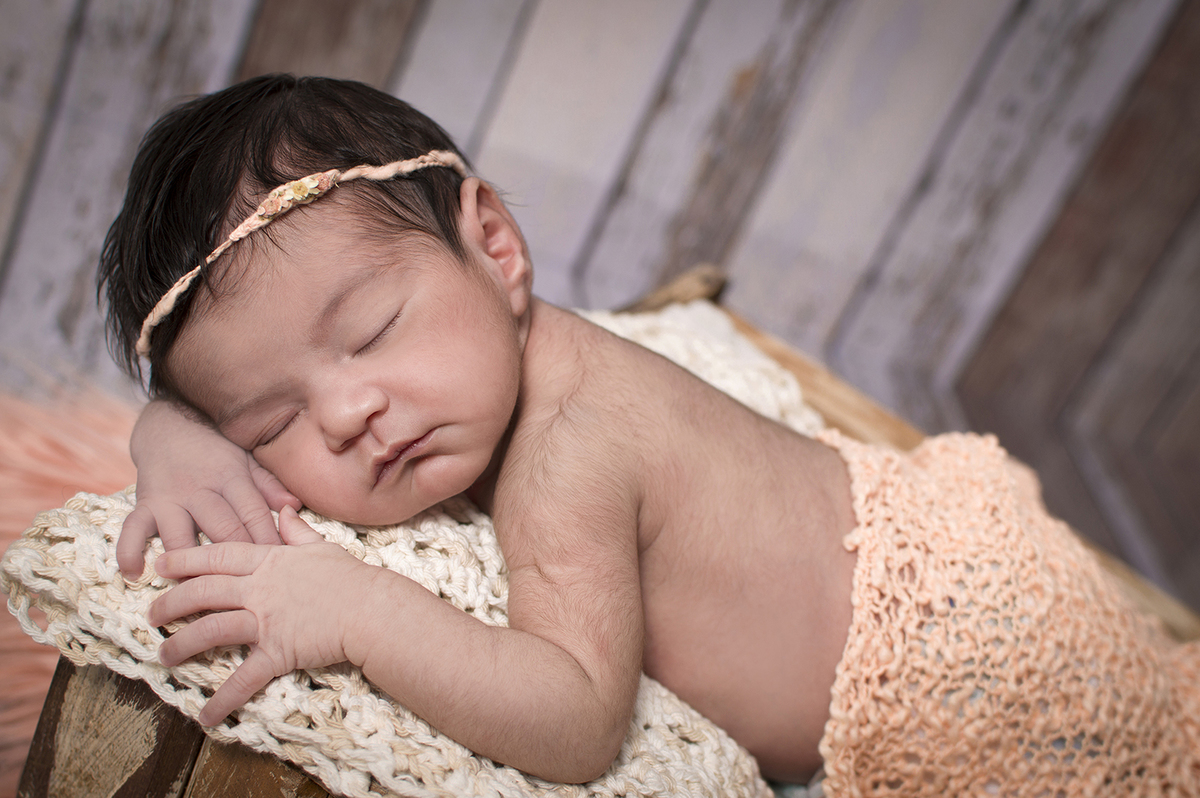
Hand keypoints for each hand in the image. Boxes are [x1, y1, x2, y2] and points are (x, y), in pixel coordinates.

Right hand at [118, 400, 300, 577]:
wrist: (169, 423)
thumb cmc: (217, 448)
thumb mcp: (247, 459)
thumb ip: (268, 485)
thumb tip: (295, 506)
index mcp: (232, 478)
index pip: (253, 514)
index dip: (268, 541)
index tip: (281, 567)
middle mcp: (200, 489)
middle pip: (222, 529)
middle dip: (236, 560)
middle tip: (249, 588)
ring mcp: (169, 498)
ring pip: (179, 535)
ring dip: (186, 563)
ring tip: (195, 590)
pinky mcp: (143, 503)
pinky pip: (132, 529)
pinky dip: (129, 551)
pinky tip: (134, 574)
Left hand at [150, 507, 373, 725]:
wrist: (372, 609)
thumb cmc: (351, 578)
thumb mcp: (322, 547)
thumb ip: (297, 531)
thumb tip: (284, 512)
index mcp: (270, 562)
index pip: (218, 556)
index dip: (185, 560)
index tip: (161, 565)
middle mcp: (261, 589)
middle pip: (204, 591)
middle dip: (172, 602)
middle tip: (152, 614)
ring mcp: (267, 621)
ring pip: (212, 629)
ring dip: (183, 644)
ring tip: (165, 655)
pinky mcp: (278, 652)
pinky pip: (245, 678)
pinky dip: (224, 699)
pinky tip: (205, 716)